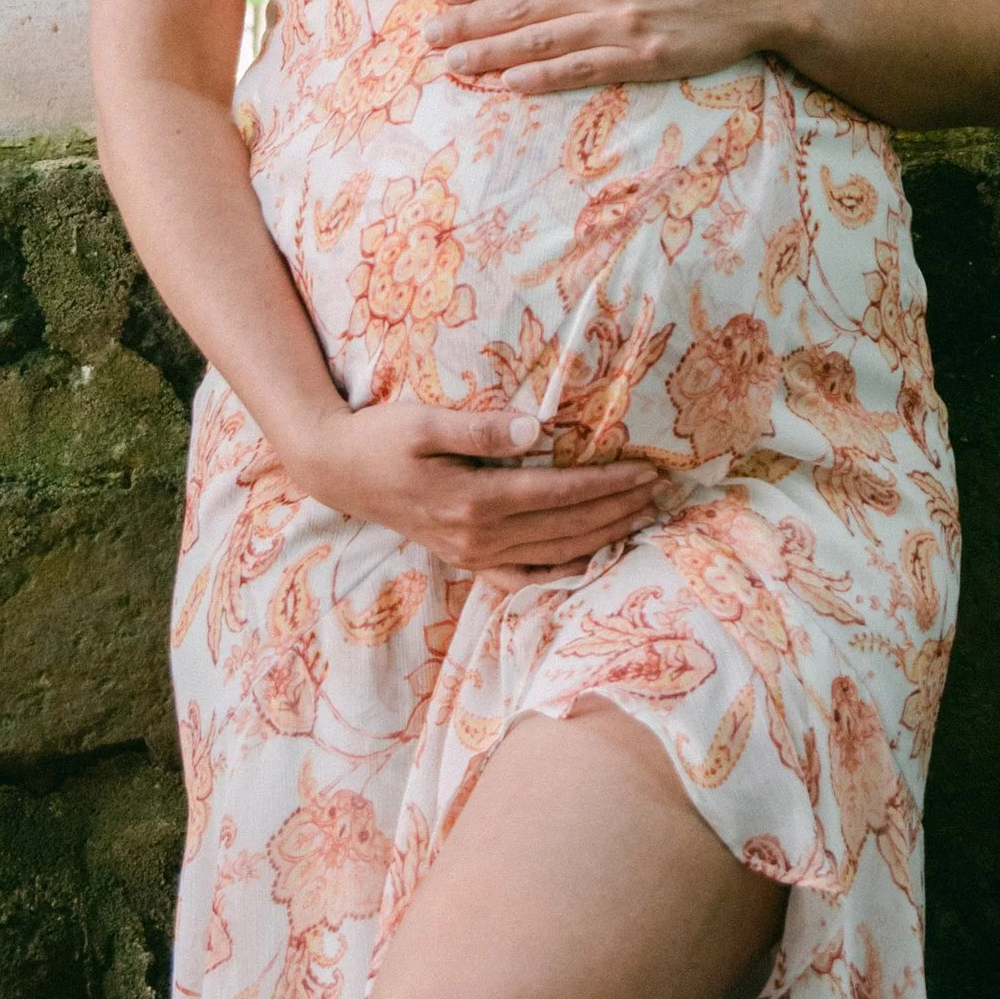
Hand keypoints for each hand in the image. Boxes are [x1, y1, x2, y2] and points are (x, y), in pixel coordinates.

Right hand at [291, 396, 662, 578]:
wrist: (338, 470)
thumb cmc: (382, 436)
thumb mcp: (425, 422)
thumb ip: (481, 427)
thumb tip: (536, 429)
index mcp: (473, 501)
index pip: (559, 495)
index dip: (607, 484)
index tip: (646, 471)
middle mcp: (478, 537)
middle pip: (565, 528)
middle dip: (618, 511)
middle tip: (661, 493)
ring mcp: (471, 555)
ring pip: (553, 554)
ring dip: (601, 538)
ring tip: (640, 519)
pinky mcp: (464, 560)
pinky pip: (522, 577)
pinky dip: (560, 573)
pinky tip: (588, 563)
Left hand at [425, 0, 791, 93]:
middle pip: (521, 6)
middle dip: (469, 21)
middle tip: (429, 36)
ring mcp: (620, 24)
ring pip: (542, 40)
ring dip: (492, 53)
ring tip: (454, 63)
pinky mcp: (641, 59)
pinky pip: (582, 69)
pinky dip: (543, 77)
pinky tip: (511, 84)